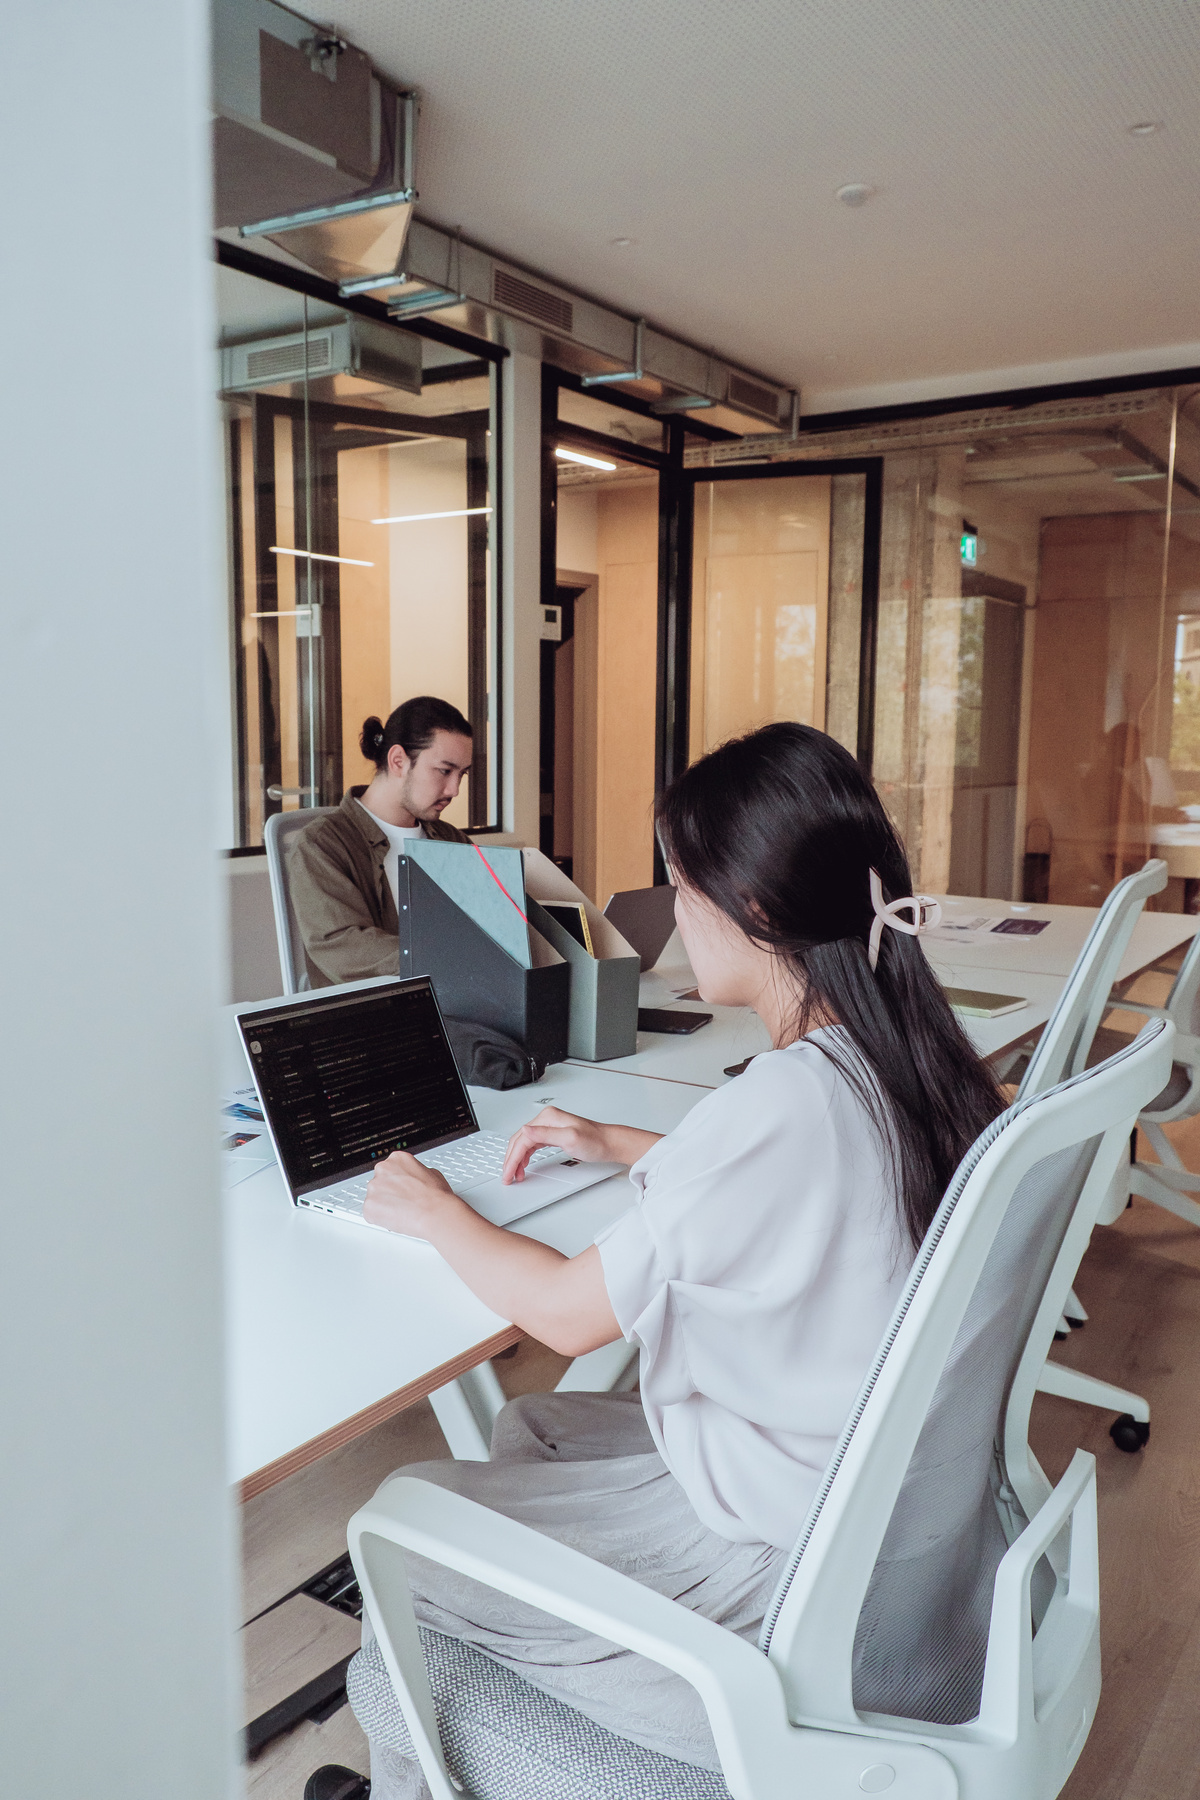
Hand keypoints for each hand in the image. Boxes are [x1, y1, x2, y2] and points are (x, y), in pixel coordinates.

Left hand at [363, 1151, 461, 1238]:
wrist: (434, 1213)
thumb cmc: (436, 1196)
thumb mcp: (432, 1173)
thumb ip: (417, 1173)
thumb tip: (416, 1178)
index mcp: (397, 1159)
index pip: (390, 1170)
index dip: (397, 1183)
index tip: (402, 1190)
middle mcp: (382, 1169)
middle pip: (380, 1183)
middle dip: (389, 1194)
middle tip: (402, 1203)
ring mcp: (373, 1187)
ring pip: (374, 1199)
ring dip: (384, 1206)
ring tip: (402, 1212)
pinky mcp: (368, 1205)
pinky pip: (371, 1214)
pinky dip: (380, 1219)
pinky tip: (395, 1219)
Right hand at [502, 1107, 619, 1184]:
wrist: (609, 1143)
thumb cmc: (595, 1141)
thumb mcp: (570, 1139)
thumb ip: (546, 1135)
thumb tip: (524, 1131)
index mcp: (547, 1118)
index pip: (522, 1139)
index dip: (512, 1158)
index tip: (508, 1173)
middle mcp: (546, 1120)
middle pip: (519, 1140)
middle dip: (510, 1159)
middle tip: (506, 1176)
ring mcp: (549, 1127)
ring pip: (524, 1143)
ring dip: (516, 1159)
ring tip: (514, 1174)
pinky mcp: (553, 1134)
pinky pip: (532, 1145)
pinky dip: (525, 1156)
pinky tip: (523, 1165)